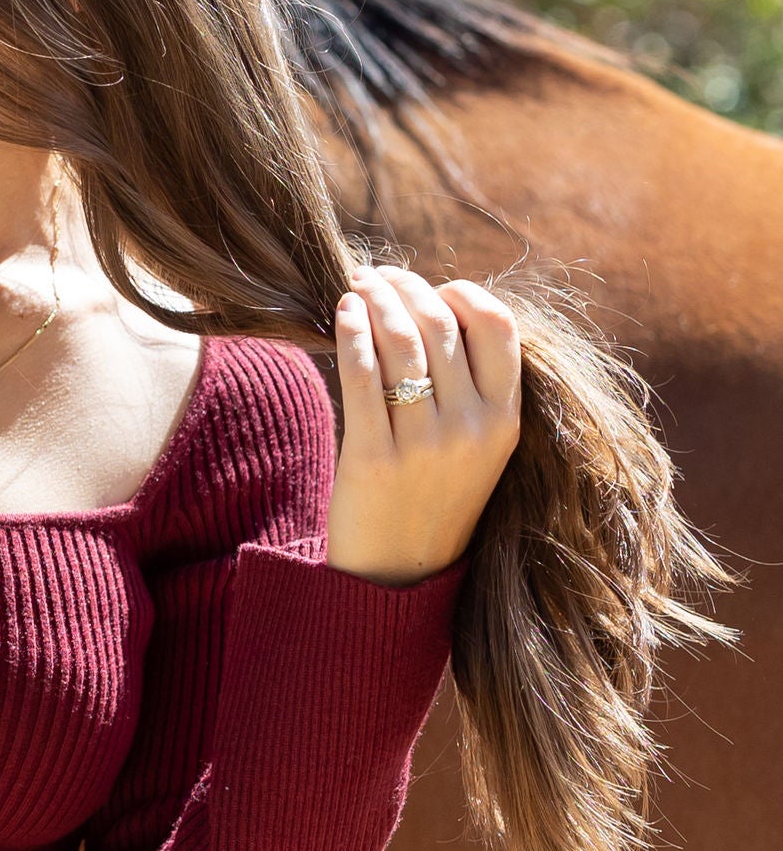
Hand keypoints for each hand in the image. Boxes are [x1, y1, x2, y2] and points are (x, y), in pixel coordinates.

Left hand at [324, 266, 520, 586]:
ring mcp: (426, 445)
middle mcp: (473, 429)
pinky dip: (352, 335)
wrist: (401, 575)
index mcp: (506, 421)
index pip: (498, 326)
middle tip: (378, 275)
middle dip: (407, 288)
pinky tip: (343, 314)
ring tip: (357, 286)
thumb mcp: (477, 446)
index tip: (432, 288)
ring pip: (401, 343)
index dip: (462, 293)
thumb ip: (470, 386)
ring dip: (376, 301)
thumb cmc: (433, 496)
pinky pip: (363, 377)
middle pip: (441, 325)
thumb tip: (433, 306)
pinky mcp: (377, 458)